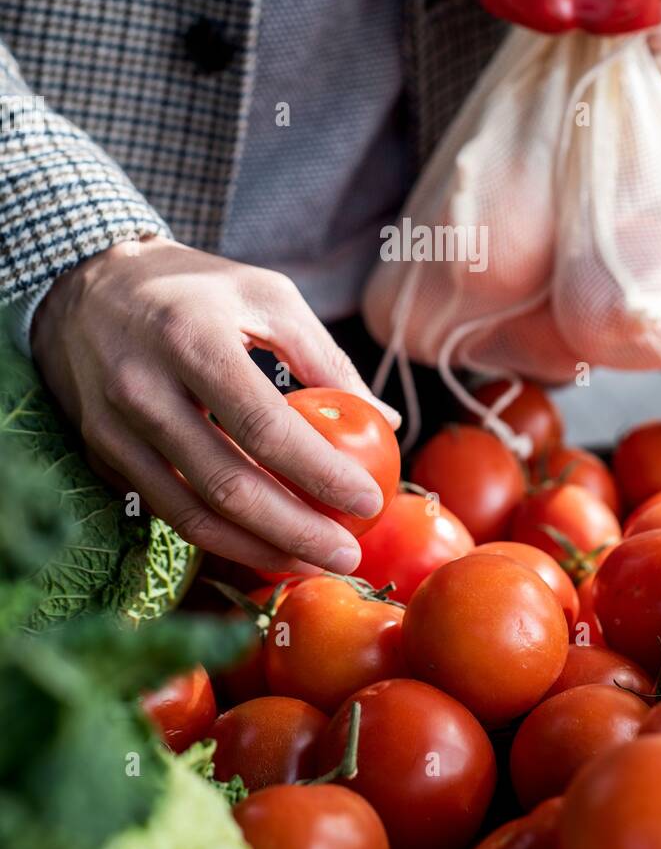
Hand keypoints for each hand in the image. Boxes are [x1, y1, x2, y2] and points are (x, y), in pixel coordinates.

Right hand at [31, 237, 400, 574]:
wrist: (87, 286)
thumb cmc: (194, 288)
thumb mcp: (266, 295)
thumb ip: (324, 357)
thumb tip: (385, 420)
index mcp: (190, 339)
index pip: (262, 425)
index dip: (319, 472)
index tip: (368, 501)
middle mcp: (143, 389)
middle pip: (226, 483)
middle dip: (295, 531)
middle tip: (348, 556)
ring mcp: (115, 429)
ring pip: (191, 513)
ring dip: (258, 550)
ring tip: (314, 562)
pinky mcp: (103, 455)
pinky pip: (167, 510)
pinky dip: (219, 538)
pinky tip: (264, 547)